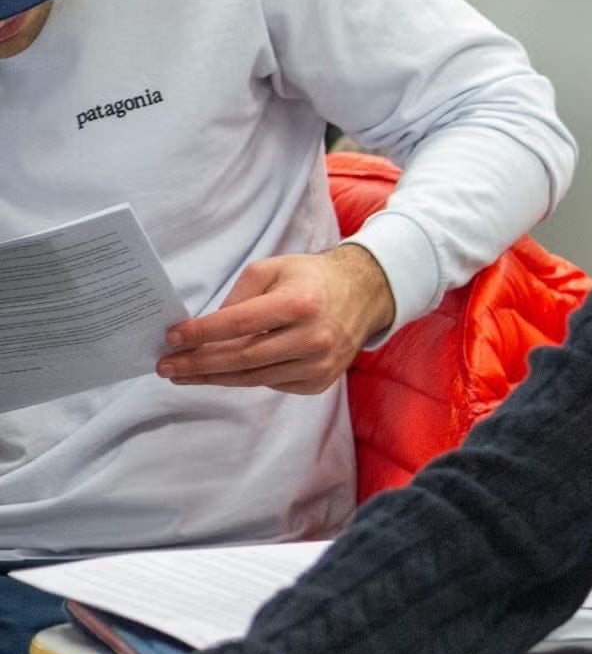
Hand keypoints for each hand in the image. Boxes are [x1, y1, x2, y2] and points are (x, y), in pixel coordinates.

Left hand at [159, 245, 396, 393]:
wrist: (364, 296)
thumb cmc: (311, 279)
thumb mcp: (272, 270)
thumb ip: (238, 297)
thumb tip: (206, 331)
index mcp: (299, 304)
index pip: (238, 324)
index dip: (201, 333)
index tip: (171, 338)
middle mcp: (312, 338)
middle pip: (241, 358)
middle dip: (197, 363)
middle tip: (165, 366)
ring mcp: (318, 365)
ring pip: (253, 378)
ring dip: (213, 377)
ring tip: (184, 374)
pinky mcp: (320, 381)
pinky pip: (272, 384)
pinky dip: (246, 378)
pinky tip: (226, 371)